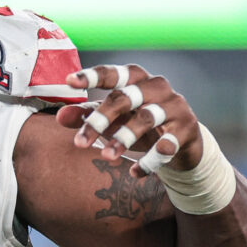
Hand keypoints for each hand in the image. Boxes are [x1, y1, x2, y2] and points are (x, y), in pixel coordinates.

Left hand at [55, 64, 202, 176]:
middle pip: (125, 97)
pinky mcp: (187, 128)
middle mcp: (156, 86)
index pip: (112, 73)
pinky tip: (135, 173)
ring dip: (124, 138)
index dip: (91, 76)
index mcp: (136, 78)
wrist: (183, 143)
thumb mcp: (114, 119)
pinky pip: (168, 145)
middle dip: (101, 119)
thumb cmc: (140, 123)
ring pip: (146, 118)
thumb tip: (59, 116)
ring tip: (106, 156)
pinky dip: (151, 160)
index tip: (69, 81)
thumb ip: (88, 115)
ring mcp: (175, 106)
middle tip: (79, 143)